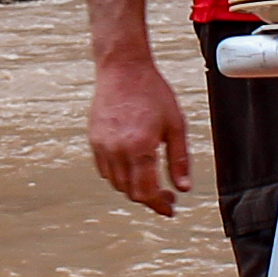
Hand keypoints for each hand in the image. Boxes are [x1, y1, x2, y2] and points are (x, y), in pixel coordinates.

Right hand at [90, 47, 191, 217]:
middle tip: (165, 197)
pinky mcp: (94, 139)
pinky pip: (104, 169)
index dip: (159, 205)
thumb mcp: (175, 125)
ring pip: (115, 183)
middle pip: (130, 191)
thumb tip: (183, 187)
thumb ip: (179, 159)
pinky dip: (118, 176)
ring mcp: (102, 145)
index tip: (170, 207)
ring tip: (150, 182)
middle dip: (149, 199)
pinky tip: (133, 168)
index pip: (146, 191)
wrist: (122, 69)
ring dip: (133, 188)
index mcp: (140, 147)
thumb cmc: (152, 92)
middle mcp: (117, 150)